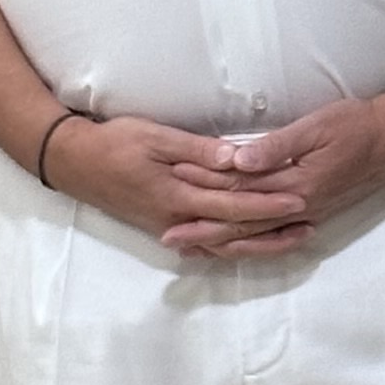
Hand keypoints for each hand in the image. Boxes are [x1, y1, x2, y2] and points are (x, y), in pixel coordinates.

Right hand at [43, 114, 313, 257]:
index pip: (232, 204)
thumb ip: (198, 151)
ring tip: (295, 237)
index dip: (268, 203)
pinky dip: (232, 247)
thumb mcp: (156, 137)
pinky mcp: (164, 227)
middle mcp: (177, 219)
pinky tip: (253, 246)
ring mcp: (170, 227)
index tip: (299, 200)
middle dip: (274, 227)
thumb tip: (238, 157)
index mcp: (177, 195)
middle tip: (311, 221)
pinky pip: (205, 245)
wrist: (73, 162)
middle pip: (234, 229)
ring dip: (259, 243)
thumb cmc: (114, 142)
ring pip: (223, 244)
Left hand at [162, 93, 384, 256]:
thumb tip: (237, 160)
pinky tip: (237, 246)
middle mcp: (300, 206)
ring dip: (224, 242)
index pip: (241, 187)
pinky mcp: (314, 211)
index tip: (173, 178)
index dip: (206, 184)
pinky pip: (276, 236)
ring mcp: (308, 212)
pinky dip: (252, 244)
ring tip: (193, 248)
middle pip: (244, 222)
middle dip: (204, 229)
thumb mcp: (317, 126)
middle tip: (167, 237)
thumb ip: (277, 146)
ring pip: (258, 235)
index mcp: (297, 184)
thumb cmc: (357, 124)